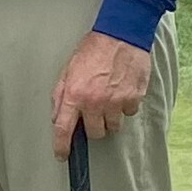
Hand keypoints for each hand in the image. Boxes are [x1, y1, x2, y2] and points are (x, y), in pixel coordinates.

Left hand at [51, 31, 152, 157]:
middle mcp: (95, 102)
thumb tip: (57, 116)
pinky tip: (122, 91)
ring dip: (110, 118)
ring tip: (109, 99)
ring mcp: (116, 102)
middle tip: (93, 111)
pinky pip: (129, 113)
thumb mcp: (68, 69)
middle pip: (95, 133)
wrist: (121, 35)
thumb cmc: (93, 49)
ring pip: (113, 126)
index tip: (62, 155)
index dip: (62, 146)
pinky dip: (125, 106)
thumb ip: (61, 94)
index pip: (64, 128)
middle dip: (93, 126)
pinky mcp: (134, 98)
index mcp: (75, 94)